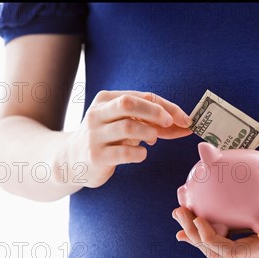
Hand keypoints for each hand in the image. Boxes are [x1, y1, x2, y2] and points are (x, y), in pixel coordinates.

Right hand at [65, 90, 191, 187]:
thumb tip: (187, 126)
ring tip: (152, 140)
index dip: (167, 107)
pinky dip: (140, 154)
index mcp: (106, 100)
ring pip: (128, 127)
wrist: (71, 160)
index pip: (142, 96)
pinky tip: (140, 154)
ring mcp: (95, 135)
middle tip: (170, 124)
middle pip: (130, 104)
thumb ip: (154, 124)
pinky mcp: (96, 156)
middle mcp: (98, 114)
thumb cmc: (107, 139)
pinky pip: (125, 152)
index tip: (185, 119)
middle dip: (156, 112)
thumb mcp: (126, 125)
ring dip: (149, 134)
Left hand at [172, 202, 258, 257]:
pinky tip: (195, 219)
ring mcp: (249, 257)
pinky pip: (223, 244)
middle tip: (179, 210)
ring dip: (196, 234)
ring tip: (181, 212)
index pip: (229, 252)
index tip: (198, 218)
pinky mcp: (248, 249)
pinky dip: (206, 233)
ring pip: (216, 250)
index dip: (209, 239)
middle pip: (216, 253)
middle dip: (194, 235)